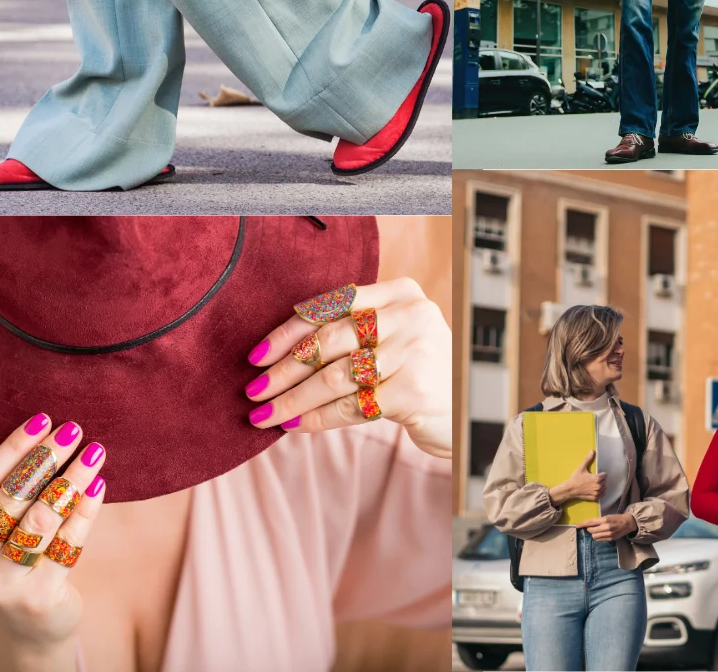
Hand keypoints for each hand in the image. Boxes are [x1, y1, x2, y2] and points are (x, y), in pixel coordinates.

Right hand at [0, 415, 107, 655]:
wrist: (31, 628)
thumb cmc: (12, 562)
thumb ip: (0, 493)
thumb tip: (41, 430)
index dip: (11, 447)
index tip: (41, 418)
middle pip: (9, 498)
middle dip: (44, 458)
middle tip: (72, 428)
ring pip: (40, 518)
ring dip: (70, 479)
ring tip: (94, 451)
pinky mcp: (36, 598)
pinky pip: (67, 543)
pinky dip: (85, 510)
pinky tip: (98, 485)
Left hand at [244, 277, 452, 457]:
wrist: (464, 411)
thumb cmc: (415, 372)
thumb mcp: (390, 339)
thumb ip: (350, 333)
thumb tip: (275, 356)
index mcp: (400, 291)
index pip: (330, 306)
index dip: (287, 331)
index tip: (255, 355)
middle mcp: (410, 315)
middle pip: (328, 341)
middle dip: (283, 369)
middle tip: (254, 390)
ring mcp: (415, 351)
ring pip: (335, 377)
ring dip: (293, 400)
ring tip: (265, 415)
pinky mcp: (414, 390)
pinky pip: (352, 405)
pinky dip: (318, 418)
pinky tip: (296, 426)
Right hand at [548, 451, 603, 505]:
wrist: (570, 489)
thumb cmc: (576, 478)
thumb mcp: (581, 468)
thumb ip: (588, 459)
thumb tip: (592, 451)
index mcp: (597, 479)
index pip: (605, 475)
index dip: (601, 474)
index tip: (596, 473)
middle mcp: (598, 486)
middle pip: (605, 481)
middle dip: (601, 479)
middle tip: (594, 478)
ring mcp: (597, 493)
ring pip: (604, 488)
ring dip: (601, 486)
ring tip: (594, 483)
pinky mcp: (595, 498)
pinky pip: (602, 495)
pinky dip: (600, 492)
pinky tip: (595, 489)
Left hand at [575, 512, 637, 541]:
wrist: (627, 523)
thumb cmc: (616, 518)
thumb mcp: (607, 516)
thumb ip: (598, 521)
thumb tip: (588, 525)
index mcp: (604, 520)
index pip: (590, 522)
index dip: (582, 524)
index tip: (576, 526)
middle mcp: (606, 527)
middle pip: (591, 531)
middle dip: (589, 529)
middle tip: (591, 527)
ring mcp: (608, 534)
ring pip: (594, 536)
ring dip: (593, 534)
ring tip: (597, 530)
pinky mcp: (611, 539)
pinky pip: (600, 540)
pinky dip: (598, 537)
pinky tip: (601, 534)